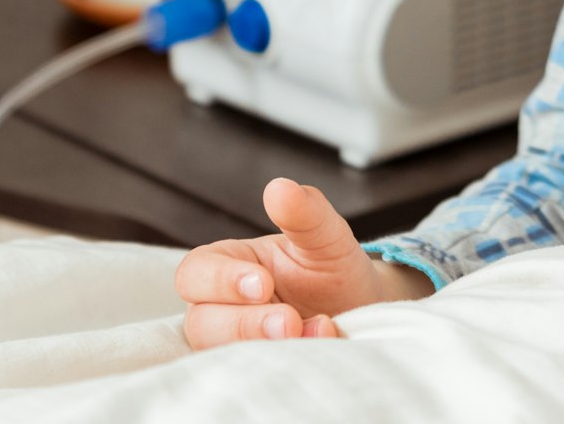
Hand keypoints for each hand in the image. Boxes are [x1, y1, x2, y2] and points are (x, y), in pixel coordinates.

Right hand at [175, 177, 393, 348]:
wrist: (367, 309)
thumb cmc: (333, 269)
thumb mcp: (326, 236)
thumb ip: (305, 213)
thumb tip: (278, 188)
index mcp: (230, 265)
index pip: (196, 272)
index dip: (222, 281)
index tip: (263, 284)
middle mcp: (224, 307)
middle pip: (202, 320)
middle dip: (245, 323)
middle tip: (289, 319)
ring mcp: (238, 342)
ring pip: (222, 353)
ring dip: (266, 347)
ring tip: (316, 331)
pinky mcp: (258, 369)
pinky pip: (253, 375)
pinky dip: (286, 363)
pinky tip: (324, 344)